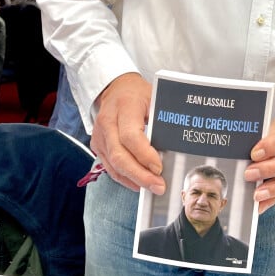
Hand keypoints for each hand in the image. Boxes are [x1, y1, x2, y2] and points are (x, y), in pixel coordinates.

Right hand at [90, 72, 165, 193]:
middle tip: (158, 186)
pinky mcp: (97, 145)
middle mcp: (107, 122)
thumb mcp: (154, 98)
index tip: (159, 167)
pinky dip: (124, 177)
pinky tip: (138, 183)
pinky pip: (109, 166)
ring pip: (113, 164)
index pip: (130, 136)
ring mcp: (100, 135)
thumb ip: (161, 119)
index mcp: (124, 107)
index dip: (144, 155)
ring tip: (152, 187)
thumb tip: (178, 143)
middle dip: (140, 175)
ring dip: (133, 179)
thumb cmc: (138, 93)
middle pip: (119, 155)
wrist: (115, 88)